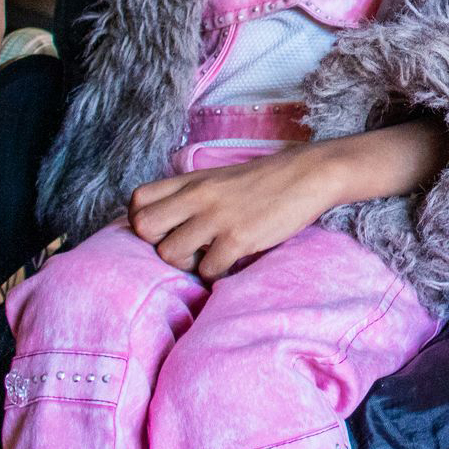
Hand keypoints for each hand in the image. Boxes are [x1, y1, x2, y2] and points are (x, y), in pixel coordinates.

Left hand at [129, 145, 336, 279]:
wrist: (310, 175)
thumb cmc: (267, 180)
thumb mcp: (222, 177)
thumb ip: (192, 194)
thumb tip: (168, 224)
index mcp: (193, 180)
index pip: (138, 200)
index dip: (142, 222)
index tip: (166, 231)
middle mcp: (199, 196)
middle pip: (144, 227)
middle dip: (156, 246)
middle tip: (183, 249)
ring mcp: (218, 217)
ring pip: (170, 254)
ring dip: (187, 265)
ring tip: (208, 259)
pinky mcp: (239, 238)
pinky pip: (208, 270)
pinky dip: (217, 273)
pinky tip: (231, 263)